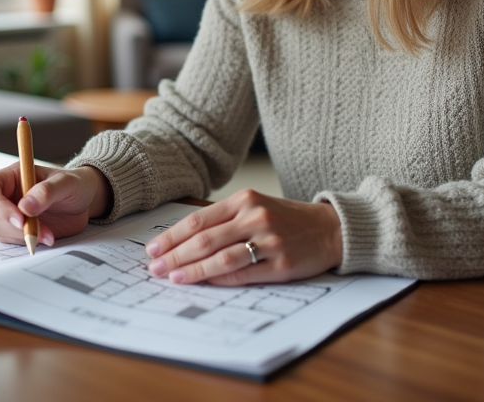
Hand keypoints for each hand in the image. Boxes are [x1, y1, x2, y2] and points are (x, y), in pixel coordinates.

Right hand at [0, 164, 111, 247]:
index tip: (19, 218)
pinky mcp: (18, 230)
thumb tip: (25, 206)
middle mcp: (6, 194)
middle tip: (37, 232)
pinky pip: (12, 240)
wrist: (85, 201)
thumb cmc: (74, 184)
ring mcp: (10, 213)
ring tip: (48, 235)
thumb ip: (47, 191)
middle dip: (13, 226)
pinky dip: (28, 242)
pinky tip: (47, 238)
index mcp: (12, 176)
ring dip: (22, 236)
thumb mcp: (66, 183)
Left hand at [144, 190, 342, 285]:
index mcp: (245, 200)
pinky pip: (243, 274)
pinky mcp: (282, 264)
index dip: (172, 236)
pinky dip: (219, 280)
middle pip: (205, 240)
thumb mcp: (255, 207)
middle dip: (175, 255)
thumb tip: (184, 242)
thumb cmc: (286, 218)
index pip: (198, 220)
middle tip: (154, 267)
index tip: (153, 249)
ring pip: (221, 258)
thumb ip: (224, 221)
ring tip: (173, 278)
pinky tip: (203, 283)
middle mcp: (255, 217)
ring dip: (193, 270)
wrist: (330, 228)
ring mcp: (269, 241)